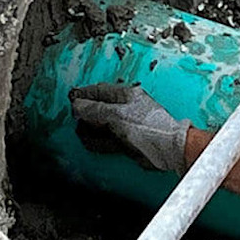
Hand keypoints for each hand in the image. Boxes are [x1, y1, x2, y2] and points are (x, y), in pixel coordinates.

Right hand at [69, 83, 189, 173]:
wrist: (167, 149)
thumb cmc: (150, 127)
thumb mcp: (117, 115)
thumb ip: (96, 110)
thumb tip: (78, 105)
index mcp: (127, 95)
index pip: (101, 90)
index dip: (85, 94)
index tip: (72, 99)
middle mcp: (127, 108)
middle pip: (100, 108)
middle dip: (86, 114)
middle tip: (75, 118)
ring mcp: (127, 125)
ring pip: (102, 125)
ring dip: (90, 130)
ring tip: (80, 132)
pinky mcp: (127, 141)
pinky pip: (107, 139)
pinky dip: (98, 141)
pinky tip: (90, 142)